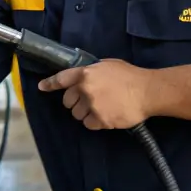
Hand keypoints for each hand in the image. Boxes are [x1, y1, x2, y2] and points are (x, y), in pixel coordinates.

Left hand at [38, 59, 153, 130]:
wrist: (148, 91)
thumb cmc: (130, 76)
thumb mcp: (107, 65)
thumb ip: (92, 71)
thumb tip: (83, 76)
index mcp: (86, 73)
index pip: (61, 79)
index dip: (50, 84)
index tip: (42, 87)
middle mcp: (86, 89)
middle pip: (67, 101)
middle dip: (75, 102)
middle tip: (89, 101)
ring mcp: (92, 105)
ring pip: (77, 115)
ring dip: (86, 113)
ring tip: (102, 108)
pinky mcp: (101, 120)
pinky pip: (89, 125)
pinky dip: (95, 122)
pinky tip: (107, 116)